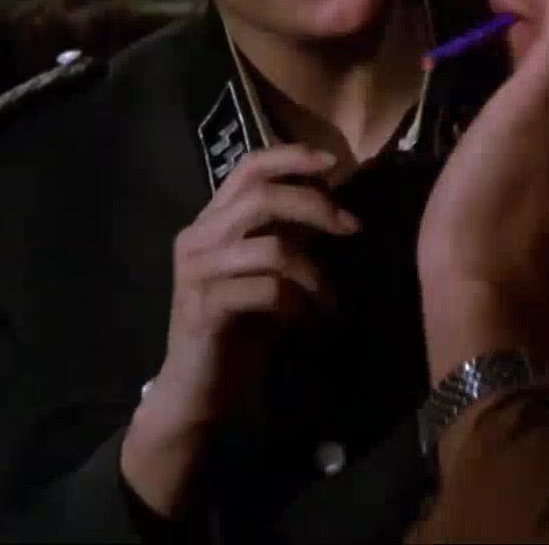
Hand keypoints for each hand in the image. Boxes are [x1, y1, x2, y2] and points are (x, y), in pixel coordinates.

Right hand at [122, 144, 358, 514]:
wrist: (196, 391)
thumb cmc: (237, 330)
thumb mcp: (265, 274)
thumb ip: (284, 236)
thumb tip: (328, 201)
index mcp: (211, 222)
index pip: (248, 168)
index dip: (291, 157)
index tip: (333, 162)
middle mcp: (197, 238)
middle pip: (263, 198)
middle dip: (316, 207)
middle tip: (352, 228)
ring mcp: (196, 272)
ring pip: (273, 249)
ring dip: (315, 275)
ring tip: (330, 301)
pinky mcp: (204, 308)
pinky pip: (269, 291)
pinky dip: (301, 305)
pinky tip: (309, 322)